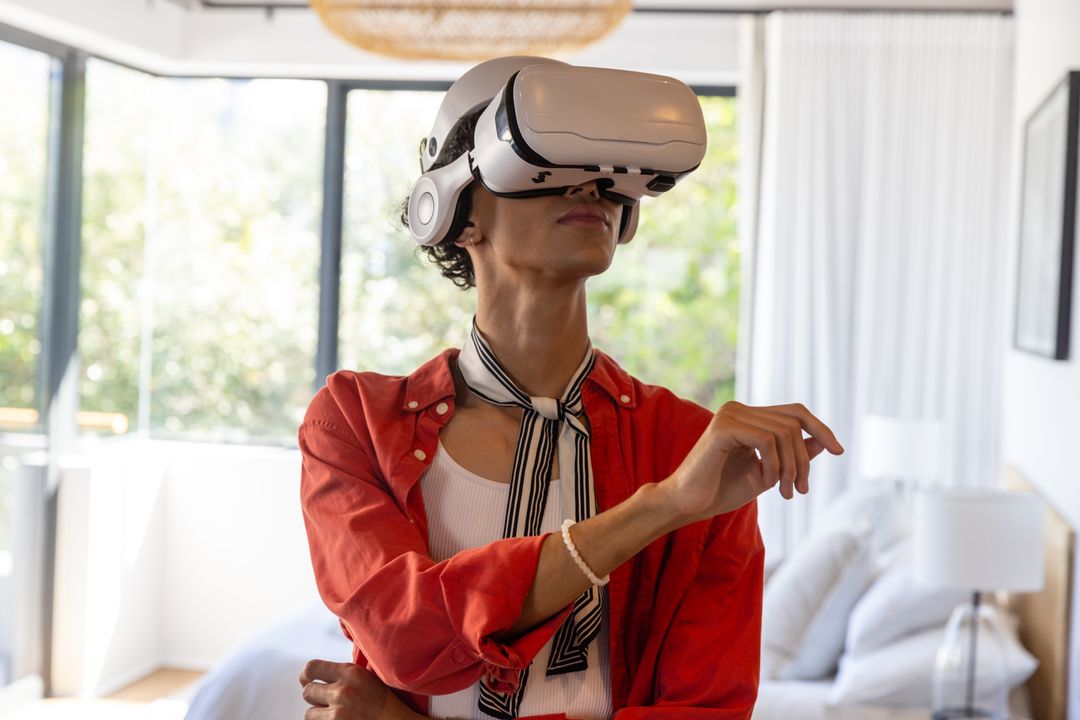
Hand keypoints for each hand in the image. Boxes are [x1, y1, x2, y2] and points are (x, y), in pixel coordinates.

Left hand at [299, 659, 423, 719]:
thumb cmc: (385, 703)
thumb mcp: (367, 678)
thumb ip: (345, 674)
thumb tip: (317, 675)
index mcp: (351, 672)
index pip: (311, 667)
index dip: (306, 676)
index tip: (308, 681)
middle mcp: (343, 690)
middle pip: (307, 691)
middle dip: (315, 698)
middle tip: (327, 702)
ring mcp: (338, 713)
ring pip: (309, 713)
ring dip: (319, 715)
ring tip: (336, 715)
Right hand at [661, 401, 843, 523]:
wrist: (686, 504)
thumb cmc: (721, 490)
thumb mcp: (768, 473)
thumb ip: (792, 455)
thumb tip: (824, 443)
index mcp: (746, 416)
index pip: (795, 412)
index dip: (820, 428)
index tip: (838, 451)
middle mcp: (738, 408)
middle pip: (794, 423)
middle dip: (804, 460)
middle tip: (799, 491)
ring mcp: (729, 414)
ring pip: (784, 432)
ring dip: (792, 467)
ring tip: (784, 492)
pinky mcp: (723, 427)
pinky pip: (767, 441)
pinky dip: (774, 466)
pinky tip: (765, 482)